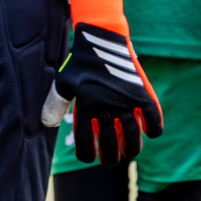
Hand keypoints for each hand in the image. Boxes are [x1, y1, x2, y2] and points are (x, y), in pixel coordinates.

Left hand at [44, 0, 162, 164]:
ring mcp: (126, 103)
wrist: (101, 39)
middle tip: (109, 160)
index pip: (86, 143)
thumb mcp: (63, 82)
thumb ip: (55, 104)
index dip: (87, 155)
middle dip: (109, 157)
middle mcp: (107, 108)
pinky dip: (153, 130)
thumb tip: (47, 125)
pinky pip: (153, 121)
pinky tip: (148, 133)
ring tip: (128, 152)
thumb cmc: (80, 63)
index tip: (89, 158)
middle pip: (110, 146)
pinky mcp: (142, 95)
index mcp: (86, 108)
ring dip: (130, 149)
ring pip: (132, 139)